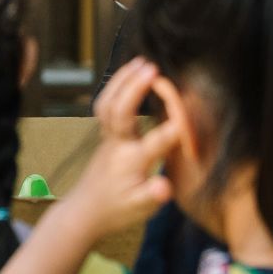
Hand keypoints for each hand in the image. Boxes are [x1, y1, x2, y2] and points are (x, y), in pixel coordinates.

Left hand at [54, 59, 184, 239]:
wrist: (84, 211)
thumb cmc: (116, 211)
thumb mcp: (139, 211)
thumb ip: (152, 196)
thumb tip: (164, 186)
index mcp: (131, 163)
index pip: (155, 143)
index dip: (172, 132)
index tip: (187, 119)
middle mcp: (117, 146)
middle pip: (120, 112)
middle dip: (135, 89)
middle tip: (153, 68)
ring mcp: (107, 138)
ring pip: (108, 104)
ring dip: (122, 80)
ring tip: (140, 62)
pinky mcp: (104, 134)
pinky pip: (105, 105)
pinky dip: (115, 85)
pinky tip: (128, 73)